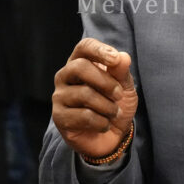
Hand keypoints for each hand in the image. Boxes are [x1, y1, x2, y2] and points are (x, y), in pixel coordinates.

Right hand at [51, 38, 137, 158]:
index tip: (115, 59)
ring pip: (85, 94)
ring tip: (114, 113)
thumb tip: (123, 57)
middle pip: (79, 67)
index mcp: (80, 62)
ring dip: (108, 106)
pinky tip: (104, 125)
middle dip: (105, 82)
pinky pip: (84, 116)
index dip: (99, 50)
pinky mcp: (59, 117)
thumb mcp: (124, 87)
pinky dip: (101, 122)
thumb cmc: (114, 104)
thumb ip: (121, 72)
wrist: (111, 136)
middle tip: (119, 95)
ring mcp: (59, 96)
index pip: (84, 47)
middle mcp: (65, 76)